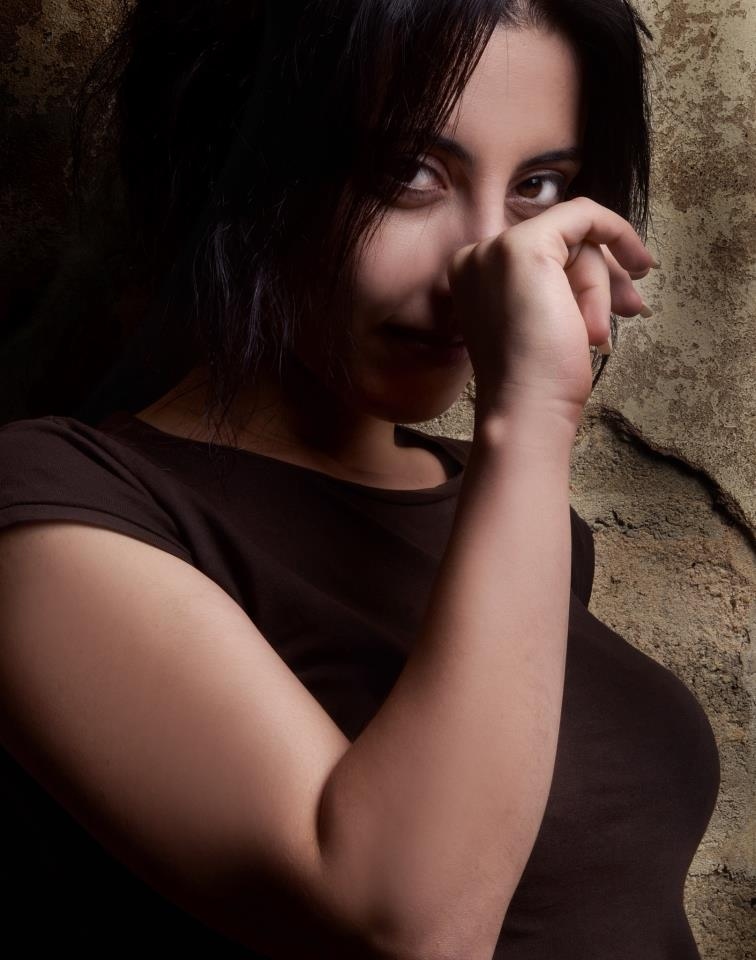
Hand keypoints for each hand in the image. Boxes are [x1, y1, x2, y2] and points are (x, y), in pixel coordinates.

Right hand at [446, 196, 655, 427]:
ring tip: (594, 334)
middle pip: (559, 245)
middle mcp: (475, 257)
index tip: (623, 295)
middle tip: (634, 308)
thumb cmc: (539, 380)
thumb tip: (610, 262)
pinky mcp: (524, 246)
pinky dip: (615, 232)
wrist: (527, 407)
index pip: (541, 254)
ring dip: (598, 289)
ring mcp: (494, 250)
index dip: (587, 272)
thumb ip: (558, 285)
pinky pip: (583, 215)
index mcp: (473, 276)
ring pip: (574, 240)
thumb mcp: (547, 320)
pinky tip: (638, 261)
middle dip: (602, 278)